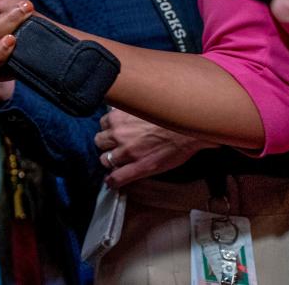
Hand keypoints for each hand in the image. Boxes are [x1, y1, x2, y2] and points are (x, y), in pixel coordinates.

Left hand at [93, 108, 214, 188]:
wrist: (188, 126)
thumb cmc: (170, 114)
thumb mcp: (142, 106)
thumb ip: (128, 111)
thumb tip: (123, 112)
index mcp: (118, 117)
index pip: (103, 124)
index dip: (109, 130)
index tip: (113, 132)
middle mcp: (119, 134)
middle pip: (100, 142)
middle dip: (106, 145)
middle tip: (115, 147)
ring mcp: (128, 152)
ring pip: (105, 159)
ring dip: (110, 161)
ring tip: (117, 162)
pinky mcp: (140, 166)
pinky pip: (118, 177)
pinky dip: (113, 181)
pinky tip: (112, 182)